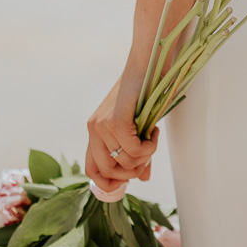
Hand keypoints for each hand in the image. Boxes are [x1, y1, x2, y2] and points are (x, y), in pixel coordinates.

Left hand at [85, 75, 159, 194]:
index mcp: (95, 131)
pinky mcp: (116, 120)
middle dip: (132, 172)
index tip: (130, 180)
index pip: (92, 171)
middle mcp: (94, 129)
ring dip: (145, 156)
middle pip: (108, 171)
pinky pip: (133, 149)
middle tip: (147, 155)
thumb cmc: (143, 92)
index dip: (109, 183)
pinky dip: (148, 147)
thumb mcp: (136, 126)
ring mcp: (102, 125)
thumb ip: (135, 153)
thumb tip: (142, 178)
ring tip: (152, 138)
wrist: (146, 63)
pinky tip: (154, 132)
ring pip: (125, 162)